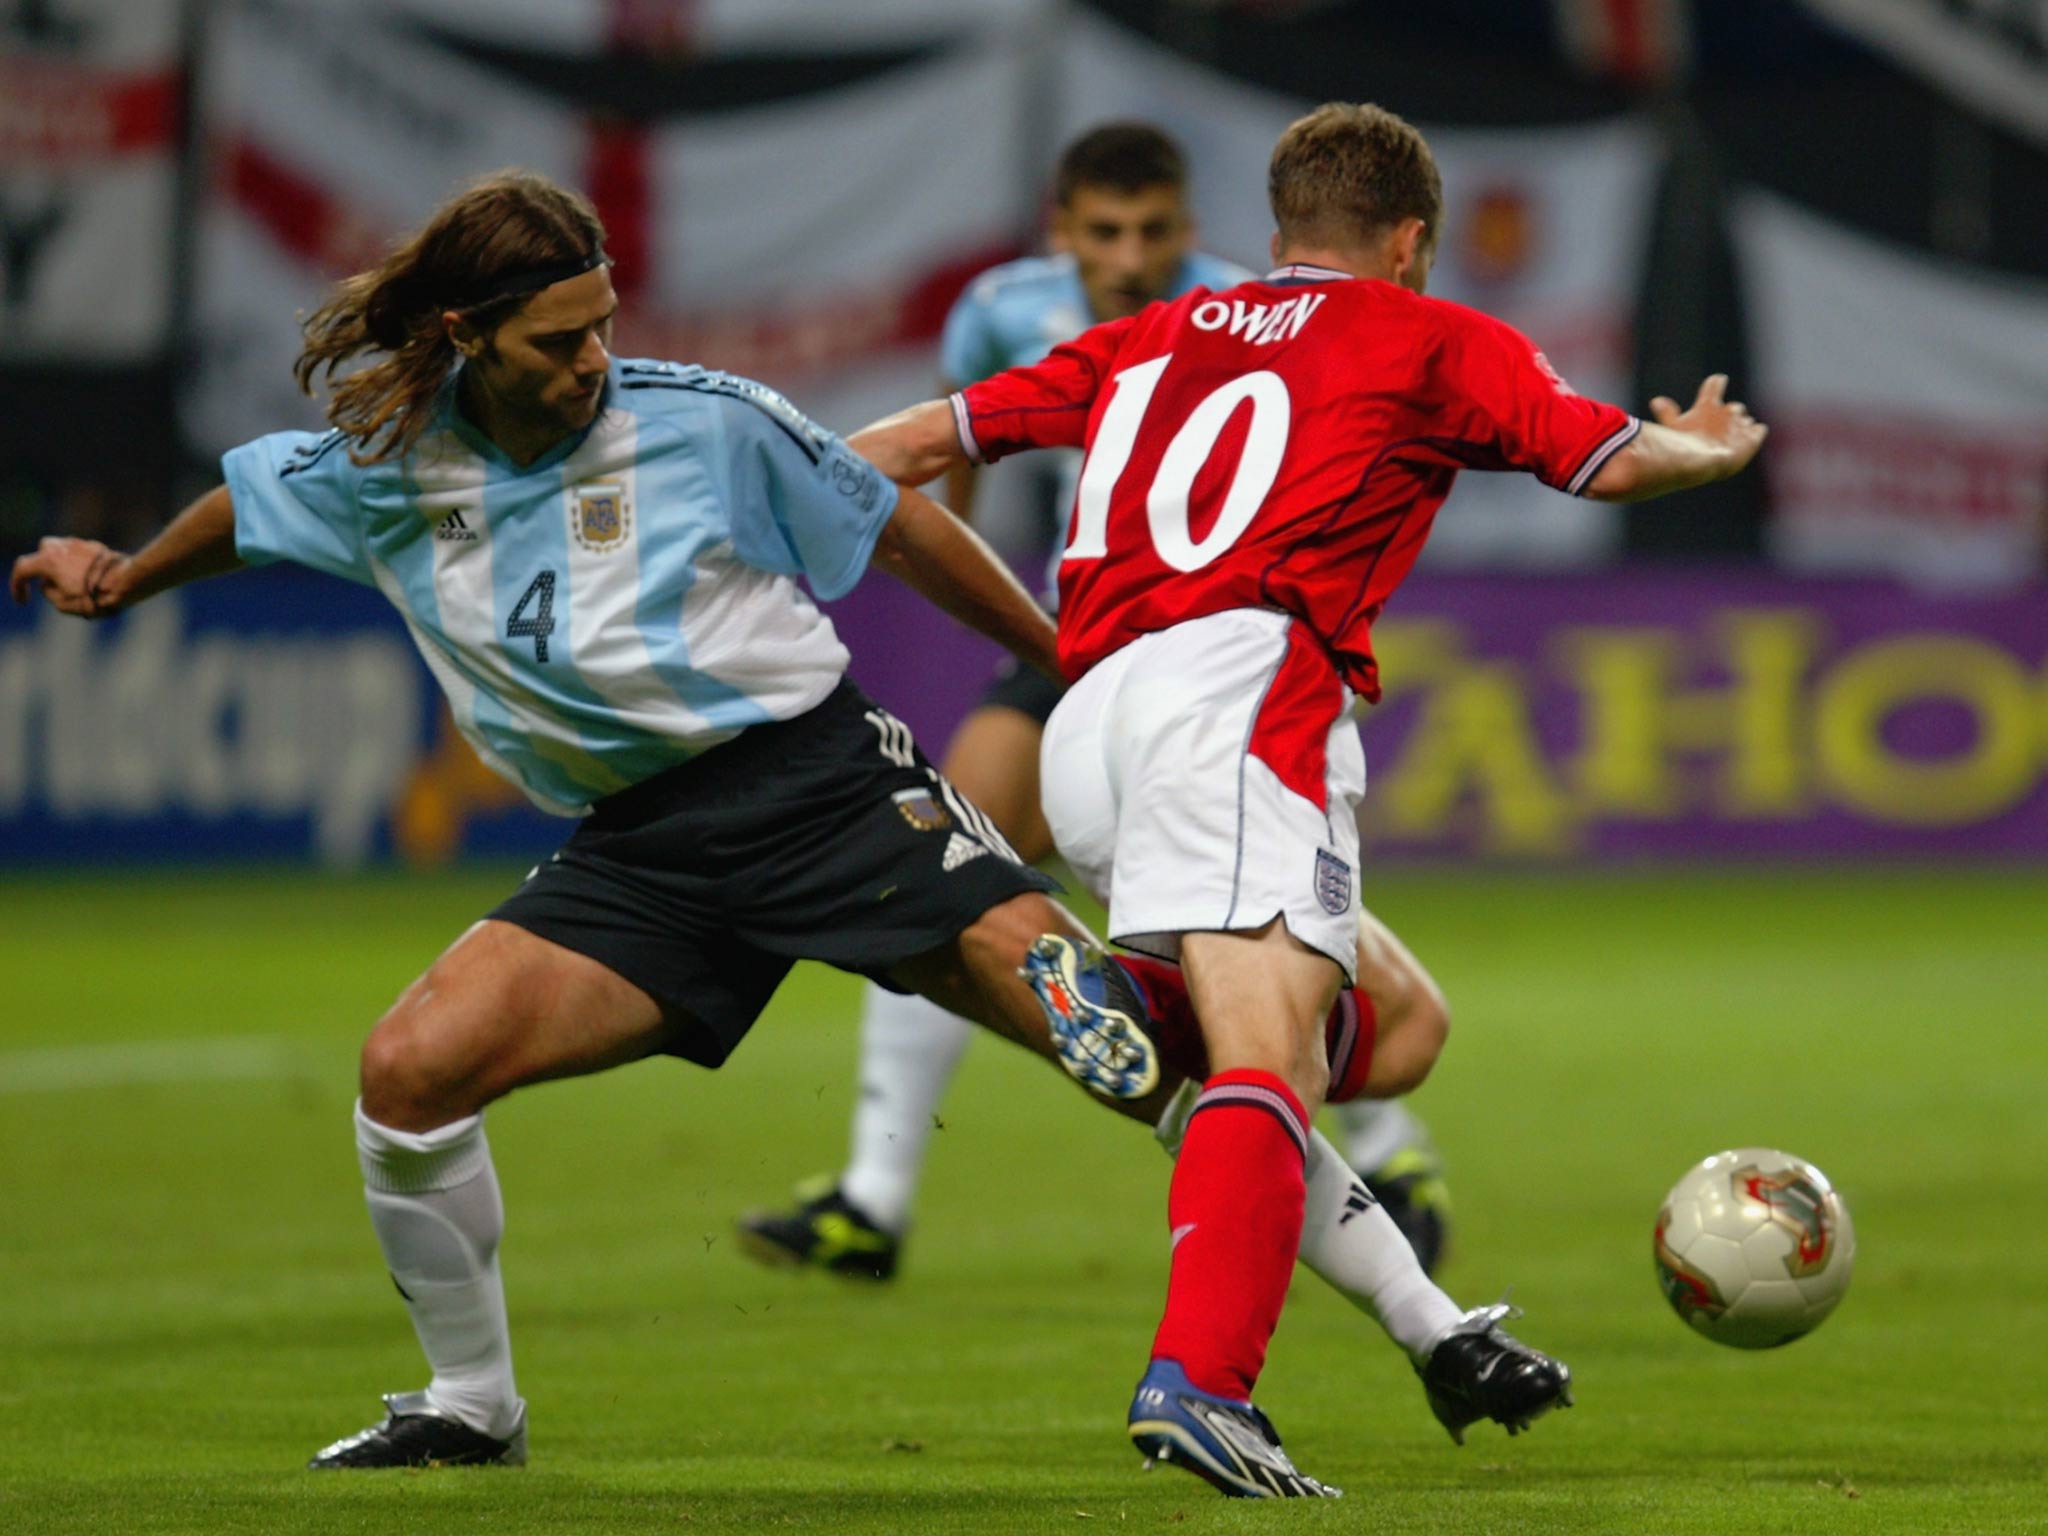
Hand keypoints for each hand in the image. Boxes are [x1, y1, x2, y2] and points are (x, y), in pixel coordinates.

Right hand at [9, 537, 127, 617]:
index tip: (23, 600)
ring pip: (61, 551)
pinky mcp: (95, 545)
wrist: (128, 582)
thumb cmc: (96, 596)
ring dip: (62, 565)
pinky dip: (79, 564)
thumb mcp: (63, 605)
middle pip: (41, 554)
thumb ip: (48, 591)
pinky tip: (92, 579)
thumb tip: (49, 582)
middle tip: (53, 586)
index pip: (22, 569)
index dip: (18, 586)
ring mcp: (78, 543)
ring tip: (77, 585)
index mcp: (48, 560)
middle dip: (42, 569)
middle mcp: (60, 546)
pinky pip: (79, 554)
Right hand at [1648, 374, 1768, 475]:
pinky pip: (1759, 430)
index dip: (1716, 383)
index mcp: (1708, 405)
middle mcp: (1728, 411)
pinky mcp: (1754, 437)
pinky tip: (1749, 440)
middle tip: (1722, 428)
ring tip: (1732, 439)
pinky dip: (1755, 433)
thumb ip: (1667, 413)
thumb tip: (1656, 400)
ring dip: (1741, 426)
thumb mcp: (1670, 428)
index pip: (1715, 384)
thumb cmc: (1684, 445)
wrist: (1707, 462)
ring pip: (1746, 420)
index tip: (1718, 380)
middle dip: (1730, 415)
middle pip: (1734, 408)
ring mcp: (1741, 424)